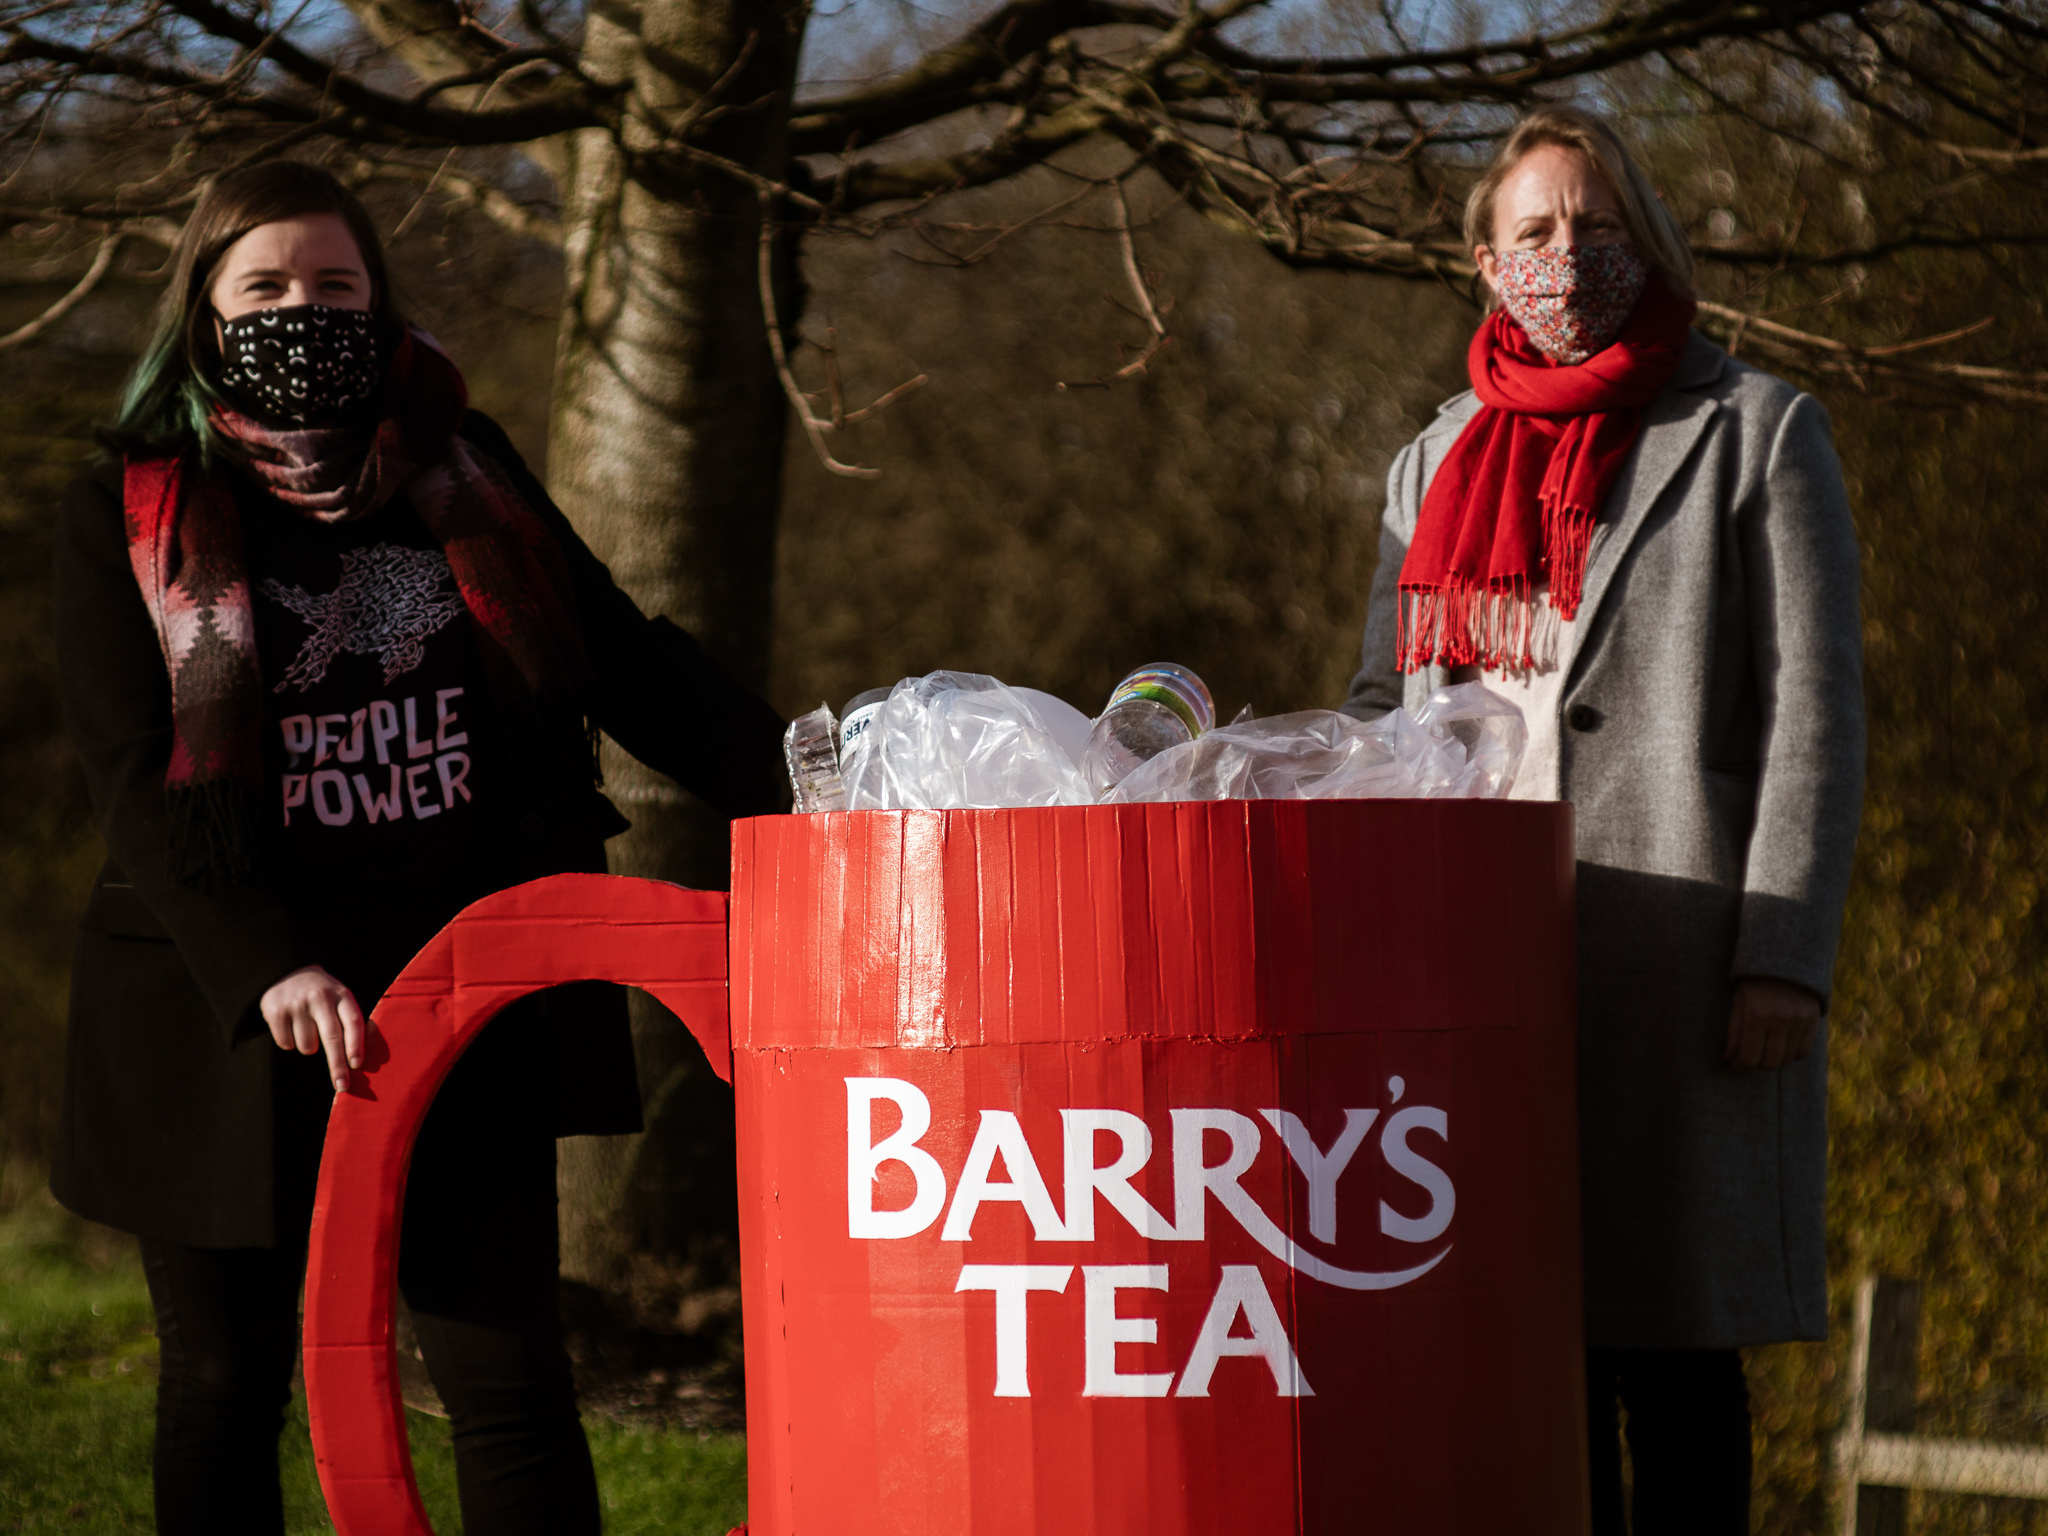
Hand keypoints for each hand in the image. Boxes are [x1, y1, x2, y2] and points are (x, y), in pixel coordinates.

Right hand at [261, 965, 367, 1091]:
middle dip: (337, 1066)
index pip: (353, 1021)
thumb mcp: (340, 998)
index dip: (356, 1045)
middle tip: (342, 1086)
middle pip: (332, 1038)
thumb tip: (362, 1058)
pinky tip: (291, 1026)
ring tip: (307, 1028)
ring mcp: (297, 1004)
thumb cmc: (321, 994)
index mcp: (341, 994)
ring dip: (309, 1046)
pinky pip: (287, 1044)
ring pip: (308, 1047)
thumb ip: (351, 1021)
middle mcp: (320, 998)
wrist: (286, 971)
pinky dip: (290, 1042)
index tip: (357, 1065)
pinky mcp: (276, 1011)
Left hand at [1723, 978, 1821, 1070]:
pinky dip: (1792, 1055)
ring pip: (1787, 1059)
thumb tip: (1730, 1059)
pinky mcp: (1813, 1019)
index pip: (1750, 1056)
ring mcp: (1799, 1020)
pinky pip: (1804, 1051)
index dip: (1741, 1066)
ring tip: (1765, 1052)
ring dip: (1774, 1061)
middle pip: (1770, 1062)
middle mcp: (1780, 1019)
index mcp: (1756, 1014)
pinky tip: (1782, 1049)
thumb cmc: (1754, 983)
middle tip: (1750, 1060)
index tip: (1736, 1066)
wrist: (1785, 959)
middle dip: (1757, 1065)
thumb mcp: (1739, 1002)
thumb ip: (1734, 1032)